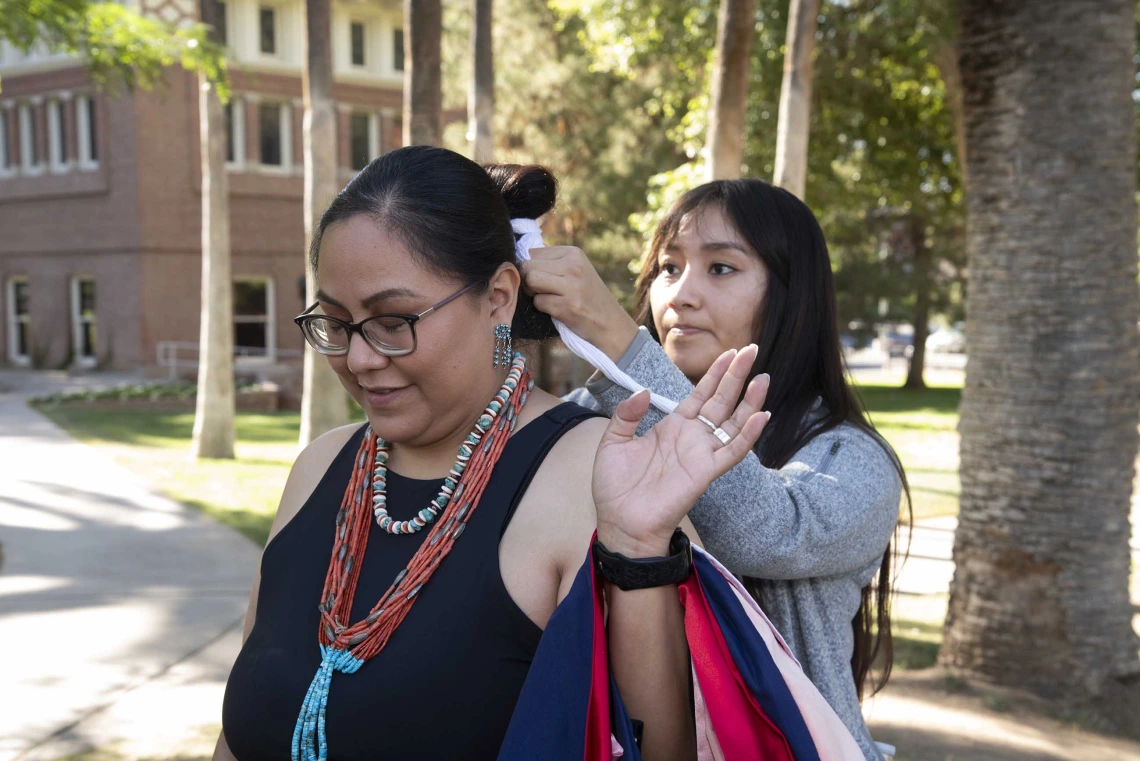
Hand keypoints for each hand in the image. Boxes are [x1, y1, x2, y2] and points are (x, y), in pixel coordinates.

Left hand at [520, 246, 640, 361]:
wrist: (611, 324)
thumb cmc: (588, 298)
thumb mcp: (577, 271)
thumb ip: (553, 263)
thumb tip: (520, 258)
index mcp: (574, 253)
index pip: (533, 252)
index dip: (532, 267)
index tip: (545, 279)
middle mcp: (573, 266)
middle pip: (528, 266)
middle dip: (529, 281)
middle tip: (542, 291)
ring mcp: (572, 286)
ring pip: (531, 280)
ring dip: (533, 293)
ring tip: (548, 299)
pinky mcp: (568, 306)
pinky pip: (538, 302)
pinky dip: (543, 309)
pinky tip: (558, 310)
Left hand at [591, 345, 771, 556]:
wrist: (620, 522)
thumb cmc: (615, 487)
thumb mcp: (613, 442)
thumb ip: (626, 414)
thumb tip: (642, 391)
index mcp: (672, 427)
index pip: (700, 394)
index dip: (716, 374)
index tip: (731, 353)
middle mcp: (692, 437)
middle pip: (721, 400)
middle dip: (737, 375)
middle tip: (752, 349)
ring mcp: (701, 454)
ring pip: (733, 422)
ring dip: (750, 401)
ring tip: (763, 378)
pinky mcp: (705, 472)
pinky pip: (732, 451)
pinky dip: (748, 435)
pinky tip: (761, 415)